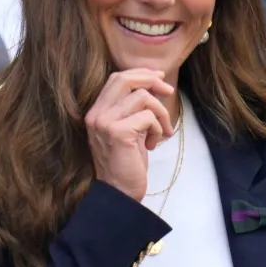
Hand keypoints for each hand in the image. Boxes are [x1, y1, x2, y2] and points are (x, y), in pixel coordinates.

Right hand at [85, 69, 174, 200]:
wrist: (119, 193)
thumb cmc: (127, 162)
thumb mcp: (128, 129)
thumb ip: (132, 108)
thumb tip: (154, 82)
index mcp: (96, 111)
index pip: (117, 78)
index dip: (140, 74)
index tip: (159, 78)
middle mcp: (97, 114)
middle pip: (125, 79)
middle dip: (151, 80)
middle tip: (169, 91)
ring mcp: (105, 122)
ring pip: (143, 98)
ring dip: (160, 113)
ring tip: (161, 132)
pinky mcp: (118, 132)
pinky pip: (148, 116)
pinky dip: (157, 128)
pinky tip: (153, 143)